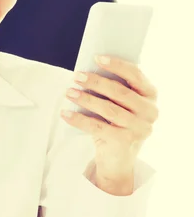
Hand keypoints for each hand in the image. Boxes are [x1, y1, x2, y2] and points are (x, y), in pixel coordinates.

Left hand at [61, 55, 158, 186]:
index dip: (116, 65)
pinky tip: (66, 113)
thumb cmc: (116, 123)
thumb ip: (112, 88)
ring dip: (86, 99)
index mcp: (150, 95)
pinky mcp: (125, 142)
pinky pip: (98, 127)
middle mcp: (150, 112)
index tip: (97, 58)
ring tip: (70, 92)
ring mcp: (139, 128)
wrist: (117, 159)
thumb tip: (89, 71)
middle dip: (96, 82)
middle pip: (120, 92)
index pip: (135, 75)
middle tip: (77, 76)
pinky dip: (79, 119)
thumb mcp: (120, 104)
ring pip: (108, 109)